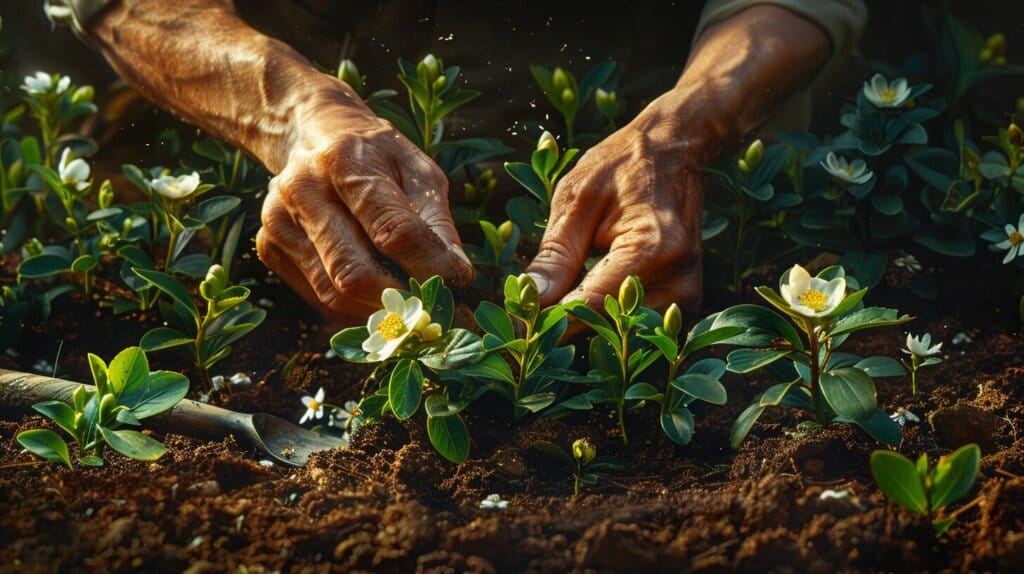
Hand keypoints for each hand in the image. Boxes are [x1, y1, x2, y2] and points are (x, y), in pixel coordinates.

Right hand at [256, 87, 472, 322]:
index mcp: (346, 159)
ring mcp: (278, 221)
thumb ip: (437, 223)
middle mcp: (302, 189)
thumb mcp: (419, 172)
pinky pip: (319, 299)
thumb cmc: (379, 156)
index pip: (393, 230)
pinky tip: (377, 296)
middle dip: (402, 301)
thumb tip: (456, 278)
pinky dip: (355, 308)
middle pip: (355, 273)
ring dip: (379, 312)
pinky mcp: (269, 247)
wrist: (312, 134)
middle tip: (436, 312)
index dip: (430, 267)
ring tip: (413, 308)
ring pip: (334, 294)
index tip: (459, 287)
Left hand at [525, 105, 703, 313]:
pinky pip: (636, 321)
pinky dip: (608, 314)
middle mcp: (679, 279)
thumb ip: (556, 255)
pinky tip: (585, 294)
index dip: (549, 319)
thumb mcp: (576, 200)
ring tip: (557, 297)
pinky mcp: (686, 300)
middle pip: (608, 326)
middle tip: (527, 313)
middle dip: (566, 323)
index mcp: (652, 250)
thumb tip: (530, 300)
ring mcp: (687, 293)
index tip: (516, 323)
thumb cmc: (619, 167)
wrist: (670, 151)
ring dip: (587, 321)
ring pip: (622, 331)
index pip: (592, 306)